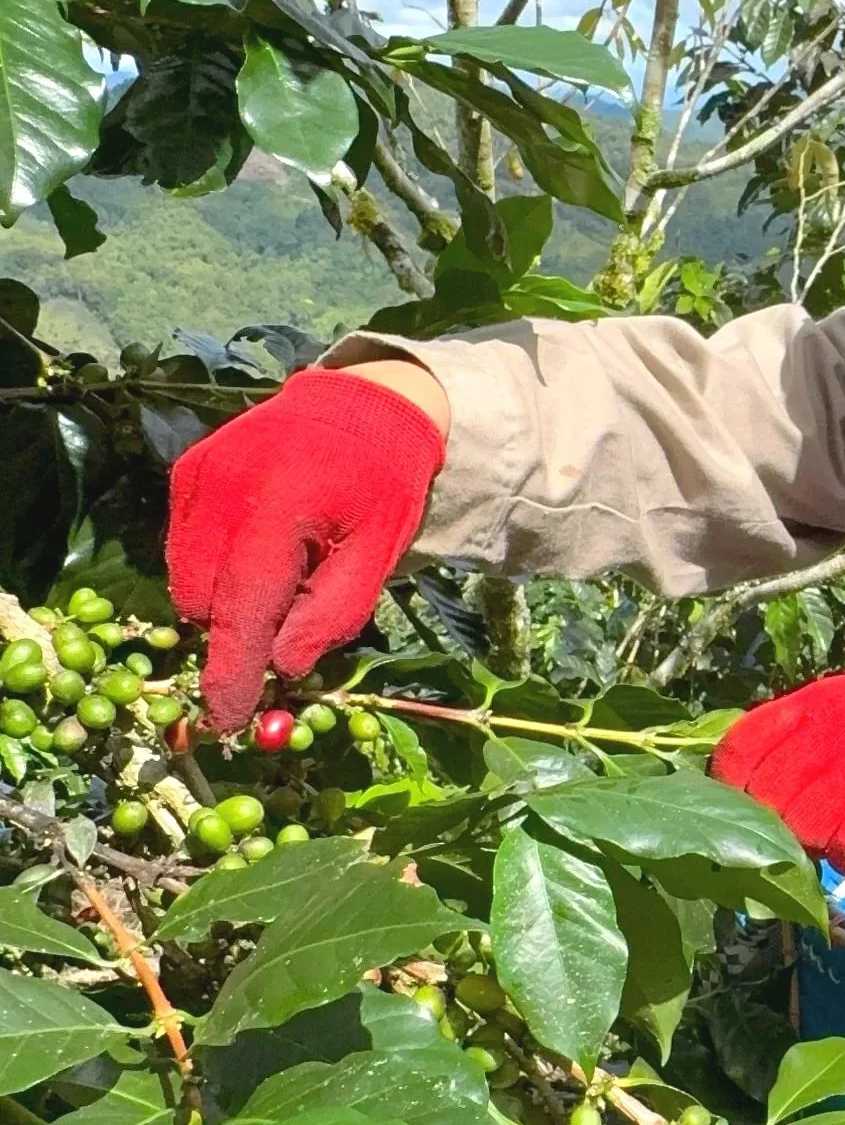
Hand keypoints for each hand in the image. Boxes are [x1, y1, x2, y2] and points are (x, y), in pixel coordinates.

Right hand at [166, 366, 447, 731]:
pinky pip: (183, 546)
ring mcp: (197, 477)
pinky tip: (258, 546)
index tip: (226, 721)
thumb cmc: (381, 485)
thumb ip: (332, 614)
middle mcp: (223, 488)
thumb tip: (283, 669)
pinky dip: (212, 565)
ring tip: (280, 573)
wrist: (363, 403)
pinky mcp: (186, 472)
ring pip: (185, 578)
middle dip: (235, 632)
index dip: (231, 673)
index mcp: (279, 508)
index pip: (242, 610)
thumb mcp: (378, 553)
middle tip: (281, 627)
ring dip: (223, 600)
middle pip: (204, 603)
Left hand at [710, 669, 844, 870]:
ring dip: (812, 843)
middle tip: (796, 830)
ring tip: (836, 836)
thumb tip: (748, 778)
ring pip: (801, 830)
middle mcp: (831, 736)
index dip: (730, 784)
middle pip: (767, 799)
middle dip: (774, 822)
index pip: (740, 748)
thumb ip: (803, 732)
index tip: (738, 803)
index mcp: (815, 704)